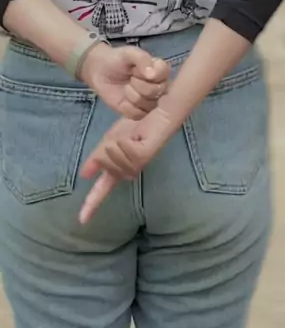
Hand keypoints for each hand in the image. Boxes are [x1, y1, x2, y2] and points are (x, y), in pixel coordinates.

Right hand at [79, 108, 172, 223]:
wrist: (160, 106)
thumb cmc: (138, 121)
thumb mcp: (110, 139)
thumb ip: (98, 158)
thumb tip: (84, 175)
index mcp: (119, 167)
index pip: (103, 189)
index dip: (92, 204)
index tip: (81, 221)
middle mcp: (130, 168)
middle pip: (104, 167)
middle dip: (105, 150)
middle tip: (120, 136)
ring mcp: (140, 161)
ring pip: (112, 160)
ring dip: (115, 143)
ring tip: (130, 134)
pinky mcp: (147, 153)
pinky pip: (125, 152)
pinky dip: (125, 142)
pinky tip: (134, 136)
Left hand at [80, 42, 169, 118]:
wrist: (101, 72)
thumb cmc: (118, 60)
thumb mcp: (128, 54)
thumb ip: (142, 59)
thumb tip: (152, 74)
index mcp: (160, 71)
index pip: (164, 75)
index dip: (149, 75)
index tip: (137, 70)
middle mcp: (160, 87)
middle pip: (155, 92)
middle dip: (137, 85)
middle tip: (130, 78)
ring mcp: (151, 102)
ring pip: (148, 105)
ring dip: (132, 96)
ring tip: (125, 88)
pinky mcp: (141, 113)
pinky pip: (139, 115)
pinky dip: (128, 108)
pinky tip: (123, 101)